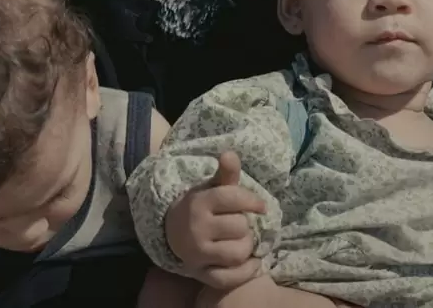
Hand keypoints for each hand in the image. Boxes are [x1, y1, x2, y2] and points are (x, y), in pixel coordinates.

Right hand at [164, 151, 267, 289]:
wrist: (172, 232)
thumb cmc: (201, 207)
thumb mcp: (211, 188)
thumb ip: (226, 174)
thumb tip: (231, 153)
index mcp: (198, 203)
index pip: (233, 198)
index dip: (253, 201)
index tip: (260, 206)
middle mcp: (196, 229)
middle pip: (240, 227)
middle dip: (245, 225)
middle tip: (239, 225)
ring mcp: (197, 254)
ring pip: (238, 253)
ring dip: (246, 247)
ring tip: (240, 241)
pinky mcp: (201, 274)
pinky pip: (230, 278)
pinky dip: (245, 271)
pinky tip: (248, 262)